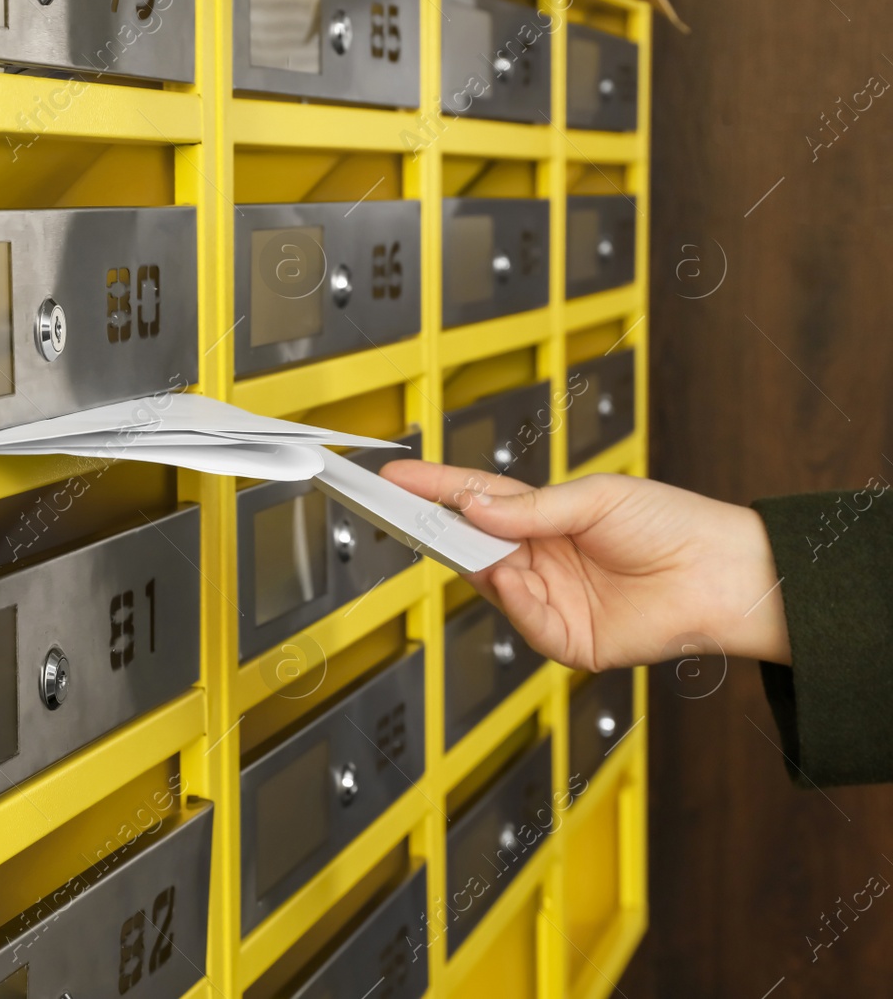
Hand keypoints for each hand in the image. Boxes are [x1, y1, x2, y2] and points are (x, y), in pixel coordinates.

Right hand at [379, 461, 790, 669]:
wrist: (724, 576)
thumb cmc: (673, 525)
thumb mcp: (597, 498)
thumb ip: (531, 508)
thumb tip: (475, 507)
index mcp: (543, 517)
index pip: (475, 500)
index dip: (433, 488)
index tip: (394, 477)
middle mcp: (540, 559)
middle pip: (471, 544)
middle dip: (437, 529)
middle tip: (404, 513)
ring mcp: (550, 600)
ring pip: (490, 585)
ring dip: (481, 565)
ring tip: (487, 548)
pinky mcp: (567, 640)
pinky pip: (524, 623)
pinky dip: (514, 601)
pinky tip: (517, 579)